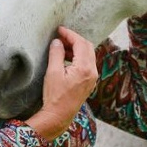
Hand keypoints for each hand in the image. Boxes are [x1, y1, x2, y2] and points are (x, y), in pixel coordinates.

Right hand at [25, 26, 96, 140]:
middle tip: (61, 36)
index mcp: (85, 68)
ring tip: (61, 47)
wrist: (58, 116)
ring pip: (88, 55)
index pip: (80, 43)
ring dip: (76, 49)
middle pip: (87, 47)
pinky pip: (87, 64)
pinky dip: (78, 57)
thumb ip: (56, 54)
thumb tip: (58, 41)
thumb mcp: (53, 72)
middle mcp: (92, 72)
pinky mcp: (89, 83)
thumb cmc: (55, 96)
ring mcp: (92, 78)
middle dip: (74, 40)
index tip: (59, 30)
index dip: (70, 34)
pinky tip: (66, 58)